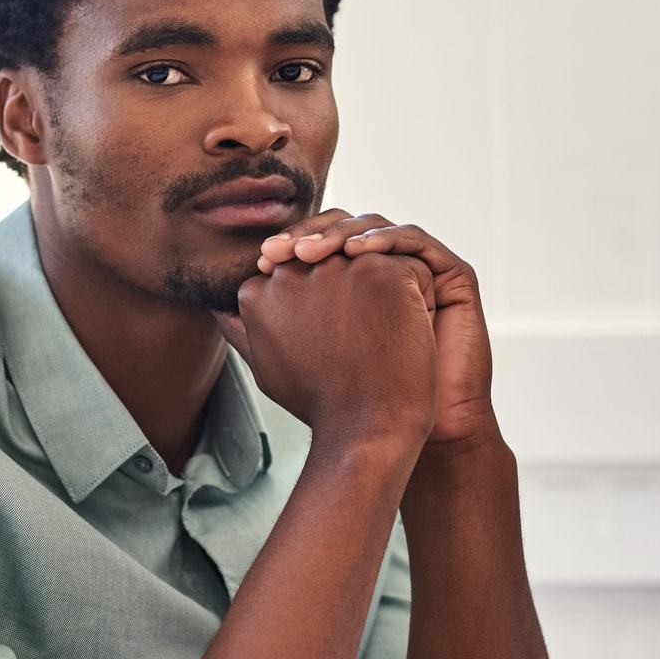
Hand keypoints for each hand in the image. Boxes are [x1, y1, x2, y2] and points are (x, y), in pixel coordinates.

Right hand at [214, 250, 438, 457]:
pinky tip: (407, 330)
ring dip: (383, 291)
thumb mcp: (264, 366)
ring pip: (370, 258)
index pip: (298, 273)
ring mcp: (336, 268)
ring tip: (383, 335)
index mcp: (259, 291)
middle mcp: (292, 272)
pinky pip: (408, 266)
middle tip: (361, 341)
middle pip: (332, 260)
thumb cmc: (319, 403)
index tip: (334, 341)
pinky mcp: (381, 272)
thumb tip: (220, 311)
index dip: (324, 305)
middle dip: (351, 290)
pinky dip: (416, 296)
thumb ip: (243, 330)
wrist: (364, 428)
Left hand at [256, 212, 494, 448]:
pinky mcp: (450, 276)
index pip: (319, 240)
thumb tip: (209, 302)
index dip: (290, 242)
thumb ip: (253, 328)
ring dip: (343, 233)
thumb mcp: (284, 361)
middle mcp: (383, 271)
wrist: (399, 431)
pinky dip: (387, 240)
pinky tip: (360, 255)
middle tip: (282, 250)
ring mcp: (416, 271)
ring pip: (377, 228)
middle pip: (344, 227)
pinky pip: (417, 242)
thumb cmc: (345, 400)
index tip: (261, 259)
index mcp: (350, 282)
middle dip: (311, 233)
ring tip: (315, 252)